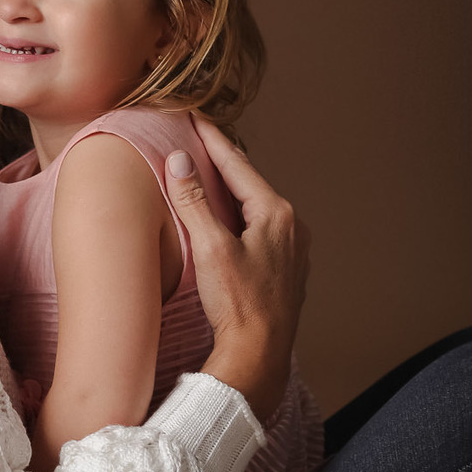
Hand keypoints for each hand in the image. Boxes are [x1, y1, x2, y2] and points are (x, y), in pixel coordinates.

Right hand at [164, 119, 309, 422]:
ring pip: (257, 209)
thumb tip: (179, 161)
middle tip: (201, 141)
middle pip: (250, 185)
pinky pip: (261, 232)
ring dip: (233, 193)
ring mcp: (293, 251)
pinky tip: (229, 226)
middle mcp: (292, 228)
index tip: (197, 116)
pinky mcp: (286, 272)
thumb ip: (194, 201)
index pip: (238, 165)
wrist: (259, 354)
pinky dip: (241, 220)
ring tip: (212, 178)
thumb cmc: (239, 304)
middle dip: (224, 164)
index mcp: (276, 214)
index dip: (213, 140)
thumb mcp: (211, 247)